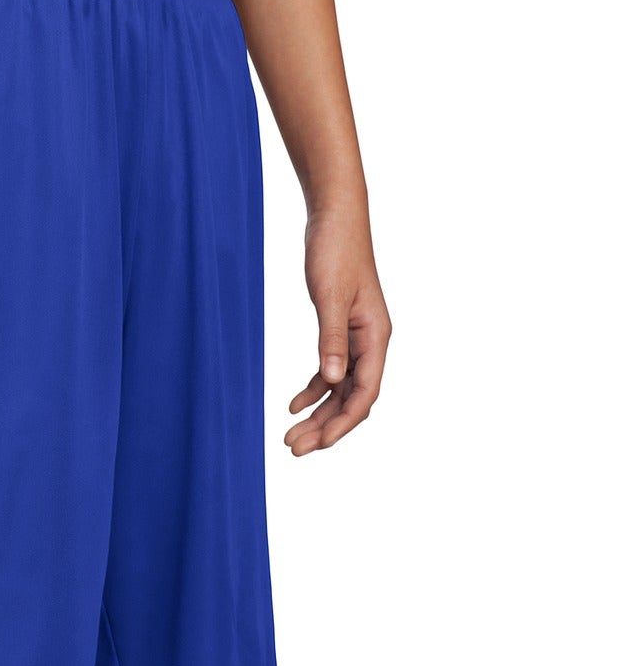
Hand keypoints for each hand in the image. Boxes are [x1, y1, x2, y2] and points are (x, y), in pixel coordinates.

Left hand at [286, 203, 390, 456]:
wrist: (334, 216)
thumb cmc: (335, 250)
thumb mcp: (330, 296)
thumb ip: (331, 339)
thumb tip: (332, 381)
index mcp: (376, 336)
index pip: (364, 393)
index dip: (343, 423)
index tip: (318, 445)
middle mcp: (371, 342)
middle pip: (352, 398)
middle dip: (325, 427)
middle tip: (293, 449)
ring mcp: (357, 338)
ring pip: (340, 390)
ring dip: (318, 415)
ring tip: (290, 436)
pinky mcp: (340, 330)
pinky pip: (330, 372)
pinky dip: (313, 390)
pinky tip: (293, 405)